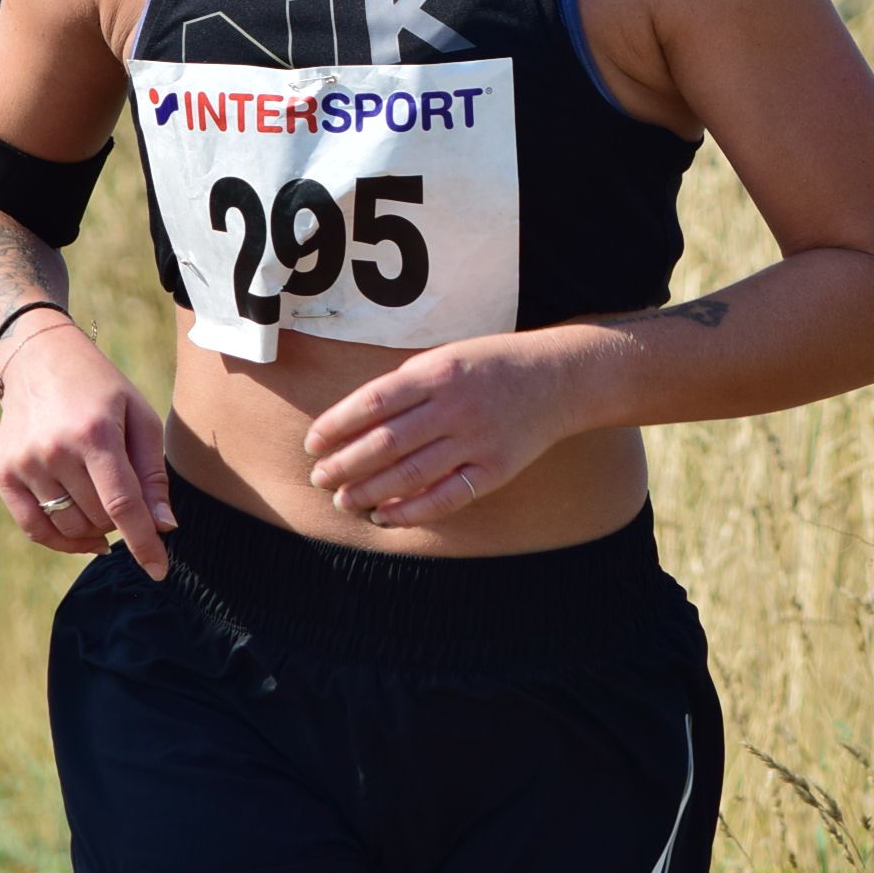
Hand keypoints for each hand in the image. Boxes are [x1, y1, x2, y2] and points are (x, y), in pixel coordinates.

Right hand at [0, 318, 178, 578]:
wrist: (38, 359)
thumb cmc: (101, 389)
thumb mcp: (139, 417)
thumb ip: (152, 474)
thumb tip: (164, 527)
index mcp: (95, 433)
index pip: (122, 504)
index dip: (144, 543)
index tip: (159, 571)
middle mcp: (55, 450)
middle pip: (98, 518)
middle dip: (121, 520)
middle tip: (125, 493)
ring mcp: (25, 463)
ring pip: (70, 528)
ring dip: (95, 529)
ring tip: (103, 500)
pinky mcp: (4, 473)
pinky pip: (35, 529)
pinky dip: (62, 541)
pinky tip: (84, 536)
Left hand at [301, 330, 578, 528]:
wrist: (560, 377)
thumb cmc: (491, 365)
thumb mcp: (446, 356)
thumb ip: (405, 386)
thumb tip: (352, 422)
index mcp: (437, 372)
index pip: (373, 403)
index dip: (337, 426)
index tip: (313, 443)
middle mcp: (456, 406)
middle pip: (386, 442)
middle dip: (345, 465)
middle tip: (320, 478)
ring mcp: (478, 440)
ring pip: (411, 474)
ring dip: (370, 491)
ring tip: (344, 500)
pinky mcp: (497, 469)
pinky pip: (448, 497)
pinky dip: (412, 511)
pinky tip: (385, 516)